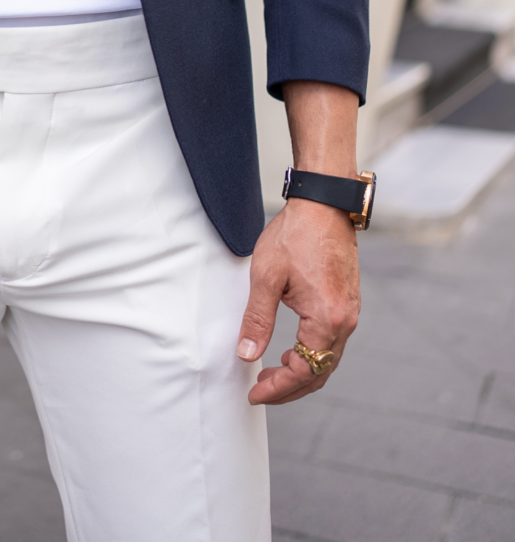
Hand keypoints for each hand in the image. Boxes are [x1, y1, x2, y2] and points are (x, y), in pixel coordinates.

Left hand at [237, 198, 359, 404]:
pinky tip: (291, 349)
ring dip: (301, 371)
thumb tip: (247, 354)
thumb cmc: (295, 235)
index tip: (255, 393)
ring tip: (270, 372)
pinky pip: (332, 342)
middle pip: (320, 372)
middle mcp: (345, 321)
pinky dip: (312, 354)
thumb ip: (257, 319)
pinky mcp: (348, 303)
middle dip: (289, 387)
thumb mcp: (266, 276)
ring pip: (328, 359)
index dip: (278, 388)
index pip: (304, 371)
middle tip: (260, 389)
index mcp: (327, 318)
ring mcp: (350, 313)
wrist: (324, 204)